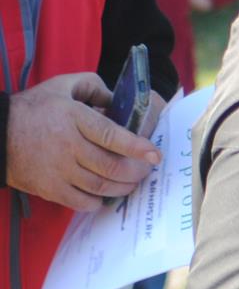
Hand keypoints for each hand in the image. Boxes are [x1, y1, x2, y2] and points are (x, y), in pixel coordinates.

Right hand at [5, 72, 162, 210]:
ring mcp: (58, 170)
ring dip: (123, 187)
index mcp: (74, 118)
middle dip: (136, 171)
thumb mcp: (63, 86)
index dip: (137, 147)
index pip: (112, 135)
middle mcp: (68, 146)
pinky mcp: (49, 189)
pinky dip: (98, 202)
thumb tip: (117, 100)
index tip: (155, 154)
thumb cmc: (33, 108)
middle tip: (146, 170)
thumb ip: (94, 86)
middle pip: (111, 165)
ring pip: (100, 186)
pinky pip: (81, 202)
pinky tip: (105, 195)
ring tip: (132, 182)